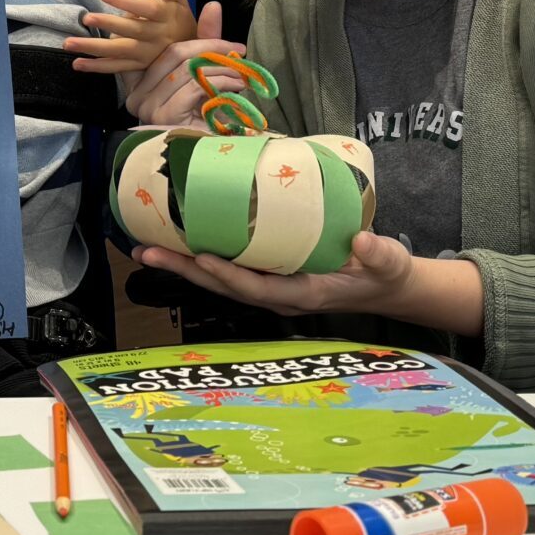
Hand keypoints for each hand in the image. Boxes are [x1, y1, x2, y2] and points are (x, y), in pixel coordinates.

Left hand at [63, 0, 200, 75]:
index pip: (146, 9)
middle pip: (130, 31)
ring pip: (119, 52)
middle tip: (86, 18)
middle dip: (107, 24)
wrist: (192, 48)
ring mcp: (146, 54)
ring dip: (93, 49)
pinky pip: (116, 68)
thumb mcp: (179, 0)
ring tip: (69, 43)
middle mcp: (156, 37)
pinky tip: (77, 64)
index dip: (126, 2)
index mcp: (165, 17)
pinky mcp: (139, 67)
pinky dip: (97, 67)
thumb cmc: (178, 17)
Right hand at [123, 1, 247, 124]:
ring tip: (241, 74)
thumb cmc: (206, 117)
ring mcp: (147, 106)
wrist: (215, 158)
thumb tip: (212, 4)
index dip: (168, 24)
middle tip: (238, 50)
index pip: (153, 46)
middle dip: (210, 46)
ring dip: (220, 68)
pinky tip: (236, 88)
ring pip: (187, 69)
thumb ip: (204, 39)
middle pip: (173, 53)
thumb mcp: (203, 72)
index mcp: (139, 84)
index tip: (198, 12)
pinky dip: (219, 82)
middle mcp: (137, 96)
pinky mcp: (164, 116)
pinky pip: (194, 86)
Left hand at [133, 233, 481, 334]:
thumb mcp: (388, 264)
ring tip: (146, 249)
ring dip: (182, 265)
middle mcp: (278, 294)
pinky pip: (228, 267)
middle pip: (224, 286)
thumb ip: (380, 255)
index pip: (258, 289)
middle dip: (186, 271)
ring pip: (219, 278)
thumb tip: (364, 241)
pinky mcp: (267, 273)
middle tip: (147, 253)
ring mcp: (270, 285)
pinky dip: (200, 256)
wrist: (382, 285)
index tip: (203, 259)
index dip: (230, 276)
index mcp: (302, 293)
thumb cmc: (383, 273)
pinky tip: (177, 243)